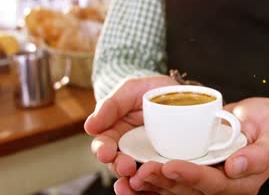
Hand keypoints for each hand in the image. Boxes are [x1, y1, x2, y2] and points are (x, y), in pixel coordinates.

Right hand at [84, 75, 178, 190]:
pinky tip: (158, 181)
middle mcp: (129, 148)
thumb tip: (89, 127)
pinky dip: (156, 181)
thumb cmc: (148, 90)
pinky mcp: (165, 160)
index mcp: (115, 132)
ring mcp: (148, 155)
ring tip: (140, 177)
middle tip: (126, 166)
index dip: (102, 150)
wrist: (176, 92)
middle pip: (118, 163)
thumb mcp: (129, 90)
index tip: (106, 152)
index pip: (103, 145)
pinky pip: (159, 174)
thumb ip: (110, 106)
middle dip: (120, 166)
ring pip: (137, 173)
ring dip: (136, 177)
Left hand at [125, 97, 268, 194]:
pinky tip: (134, 178)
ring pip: (177, 190)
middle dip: (164, 182)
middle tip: (143, 170)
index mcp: (243, 183)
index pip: (214, 184)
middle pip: (190, 191)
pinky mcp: (198, 173)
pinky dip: (154, 182)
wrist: (262, 123)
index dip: (190, 176)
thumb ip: (260, 154)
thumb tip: (235, 168)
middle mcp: (224, 187)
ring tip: (131, 175)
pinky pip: (174, 182)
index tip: (170, 164)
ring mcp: (209, 182)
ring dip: (154, 185)